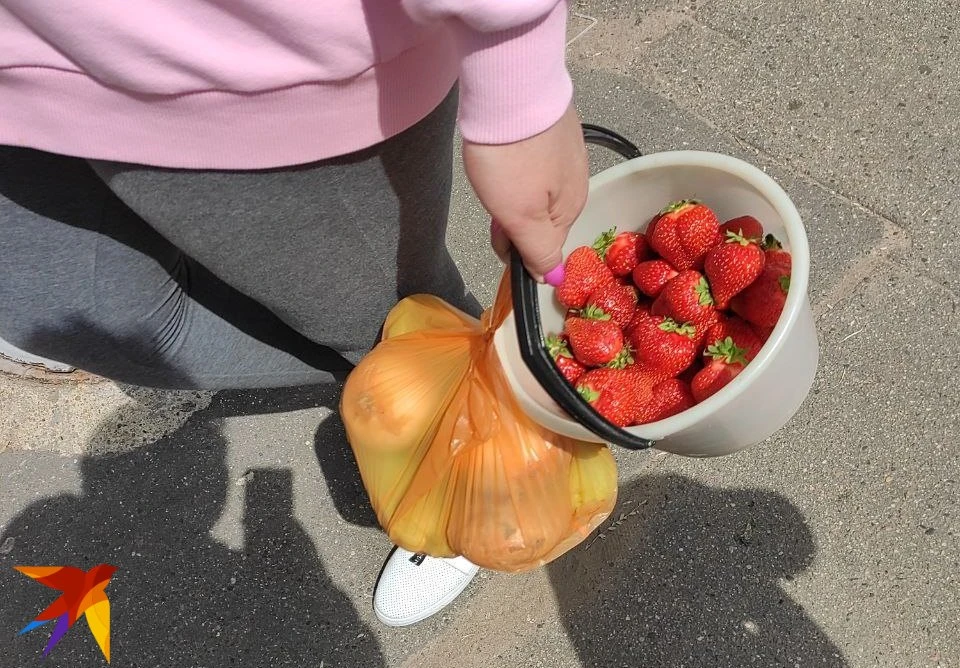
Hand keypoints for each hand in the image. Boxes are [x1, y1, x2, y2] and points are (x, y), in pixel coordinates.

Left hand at [463, 103, 588, 280]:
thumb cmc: (512, 159)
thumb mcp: (521, 218)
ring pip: (539, 189)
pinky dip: (520, 165)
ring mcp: (569, 152)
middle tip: (491, 201)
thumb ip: (540, 252)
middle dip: (515, 218)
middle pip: (543, 217)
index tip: (496, 233)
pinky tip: (506, 154)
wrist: (511, 86)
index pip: (546, 246)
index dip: (516, 246)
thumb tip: (553, 280)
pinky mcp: (557, 128)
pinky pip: (538, 162)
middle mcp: (578, 182)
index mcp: (572, 209)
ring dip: (515, 192)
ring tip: (495, 174)